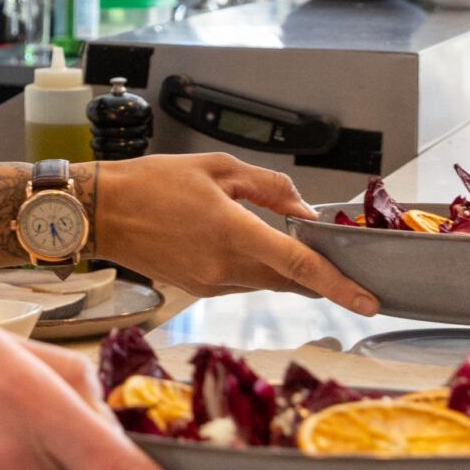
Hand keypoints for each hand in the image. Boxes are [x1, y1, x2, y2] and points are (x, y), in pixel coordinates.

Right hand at [93, 153, 377, 313]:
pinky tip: (237, 240)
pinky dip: (252, 265)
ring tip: (268, 232)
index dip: (340, 286)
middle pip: (289, 278)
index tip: (368, 302)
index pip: (301, 267)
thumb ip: (269, 188)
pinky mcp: (198, 288)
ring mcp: (210, 284)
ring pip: (265, 281)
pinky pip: (241, 281)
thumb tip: (303, 209)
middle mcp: (225, 269)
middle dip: (311, 268)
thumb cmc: (151, 183)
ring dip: (278, 264)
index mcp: (234, 234)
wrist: (101, 211)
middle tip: (325, 247)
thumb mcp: (217, 168)